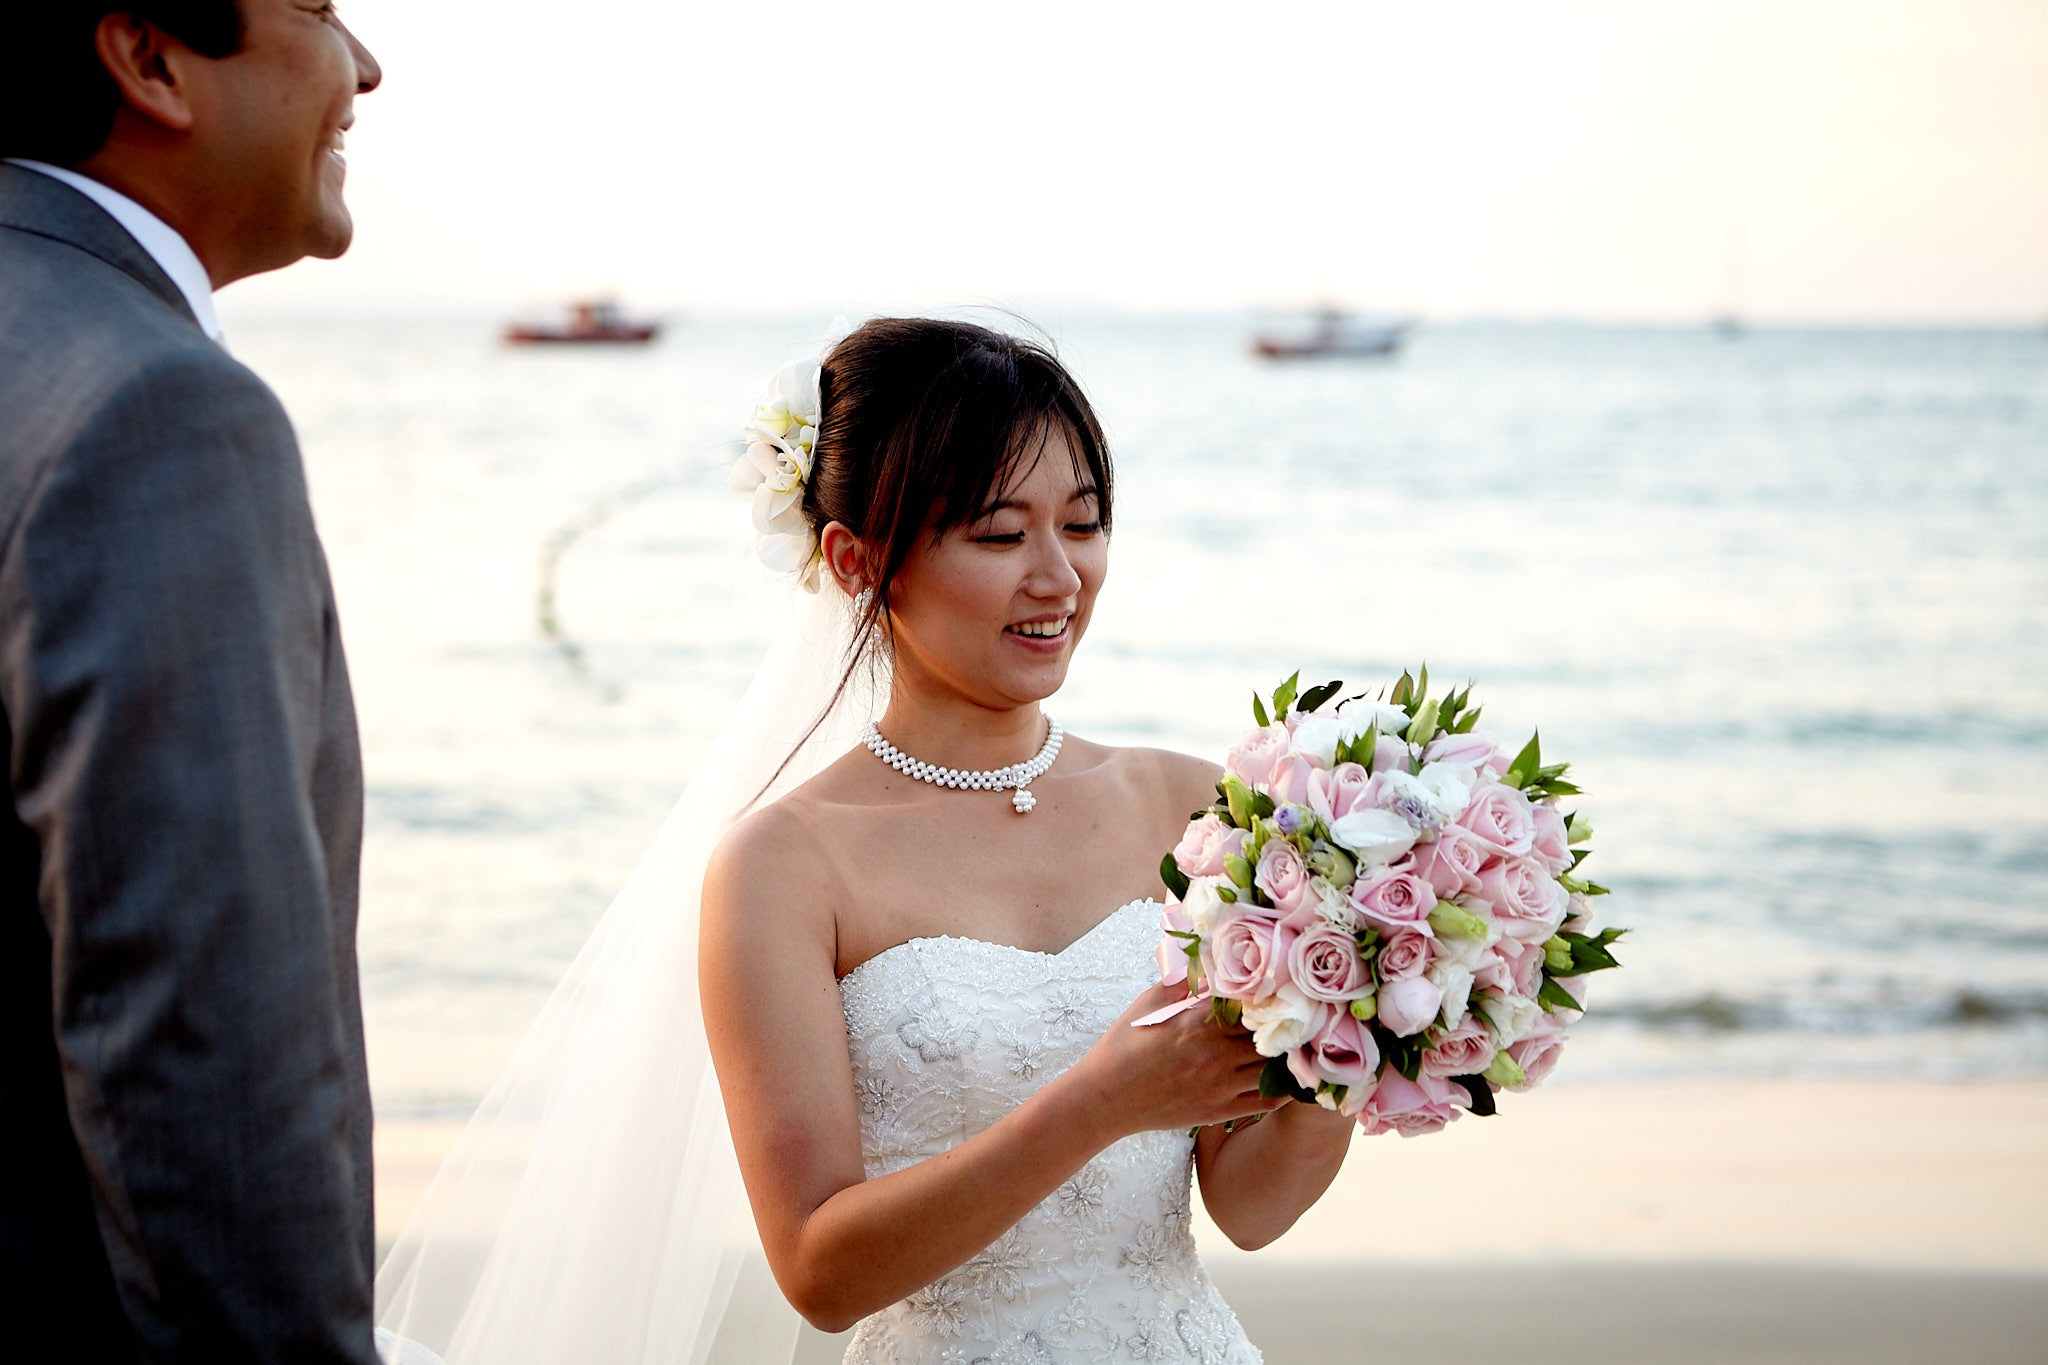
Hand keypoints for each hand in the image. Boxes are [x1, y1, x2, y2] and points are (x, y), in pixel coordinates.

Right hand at [1062, 982, 1289, 1141]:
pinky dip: (1281, 1089)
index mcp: (1197, 1025)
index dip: (1265, 999)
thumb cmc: (1122, 1048)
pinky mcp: (1219, 1112)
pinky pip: (1266, 1101)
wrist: (1106, 1098)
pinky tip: (1282, 1077)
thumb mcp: (1147, 1005)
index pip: (1250, 1006)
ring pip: (1273, 1069)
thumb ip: (1179, 984)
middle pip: (1268, 1036)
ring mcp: (1220, 1087)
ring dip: (1283, 1056)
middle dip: (1279, 1026)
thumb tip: (1203, 963)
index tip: (1272, 993)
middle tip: (1290, 1018)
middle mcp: (1215, 1056)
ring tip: (1290, 1045)